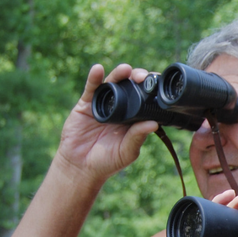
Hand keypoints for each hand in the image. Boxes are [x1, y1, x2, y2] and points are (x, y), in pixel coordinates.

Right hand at [54, 63, 160, 184]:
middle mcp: (120, 108)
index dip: (150, 89)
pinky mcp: (86, 104)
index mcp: (133, 118)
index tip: (157, 85)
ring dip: (119, 74)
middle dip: (137, 78)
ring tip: (126, 70)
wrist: (80, 166)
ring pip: (112, 83)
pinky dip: (94, 78)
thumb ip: (137, 137)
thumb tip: (154, 124)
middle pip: (130, 86)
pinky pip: (91, 88)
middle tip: (143, 77)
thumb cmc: (107, 161)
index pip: (145, 98)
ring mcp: (103, 104)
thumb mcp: (126, 151)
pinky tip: (98, 69)